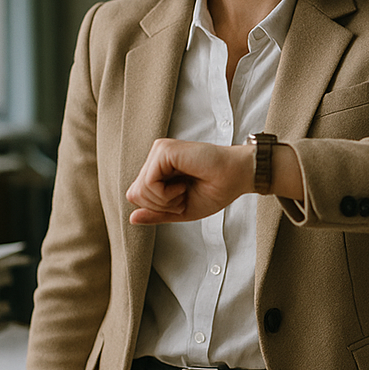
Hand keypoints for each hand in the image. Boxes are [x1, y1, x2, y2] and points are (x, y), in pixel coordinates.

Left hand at [126, 139, 253, 223]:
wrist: (237, 177)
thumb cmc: (216, 190)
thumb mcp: (182, 209)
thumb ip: (157, 213)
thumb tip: (131, 218)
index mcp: (159, 169)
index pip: (137, 195)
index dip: (158, 207)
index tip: (182, 199)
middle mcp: (156, 158)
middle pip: (135, 194)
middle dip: (160, 205)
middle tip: (184, 195)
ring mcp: (159, 152)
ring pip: (139, 190)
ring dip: (164, 200)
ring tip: (184, 189)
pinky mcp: (163, 151)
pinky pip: (148, 184)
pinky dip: (165, 194)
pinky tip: (182, 185)